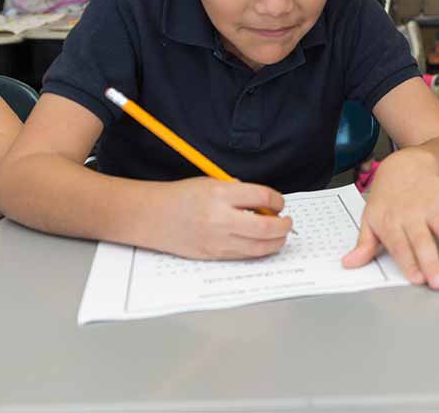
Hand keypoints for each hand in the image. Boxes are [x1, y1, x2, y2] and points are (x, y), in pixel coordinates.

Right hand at [154, 177, 291, 259]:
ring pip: (259, 247)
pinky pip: (244, 256)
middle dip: (284, 225)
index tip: (279, 202)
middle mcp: (220, 218)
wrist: (151, 216)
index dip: (278, 200)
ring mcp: (216, 240)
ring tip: (279, 235)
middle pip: (267, 227)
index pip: (263, 197)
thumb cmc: (181, 196)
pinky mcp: (212, 255)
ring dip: (276, 242)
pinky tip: (262, 243)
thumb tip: (266, 204)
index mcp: (220, 194)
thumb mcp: (212, 183)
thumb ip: (239, 192)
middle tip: (287, 222)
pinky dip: (258, 250)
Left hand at [342, 149, 438, 289]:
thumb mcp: (370, 218)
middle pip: (423, 240)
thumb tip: (349, 264)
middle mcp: (413, 213)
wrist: (407, 165)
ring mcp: (434, 207)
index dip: (409, 262)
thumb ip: (364, 244)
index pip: (399, 244)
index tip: (417, 279)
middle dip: (432, 262)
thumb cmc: (387, 198)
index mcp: (390, 220)